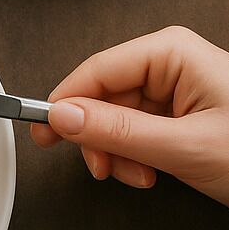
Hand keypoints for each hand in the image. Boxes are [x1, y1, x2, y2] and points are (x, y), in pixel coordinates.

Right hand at [30, 26, 228, 215]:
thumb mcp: (185, 147)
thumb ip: (118, 133)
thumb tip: (64, 118)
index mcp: (173, 53)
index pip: (96, 71)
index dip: (64, 104)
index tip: (43, 134)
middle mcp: (171, 65)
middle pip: (101, 98)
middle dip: (100, 140)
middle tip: (105, 168)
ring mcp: (174, 92)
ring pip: (114, 121)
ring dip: (119, 154)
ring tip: (143, 176)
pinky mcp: (178, 117)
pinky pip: (135, 133)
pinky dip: (135, 158)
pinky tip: (153, 173)